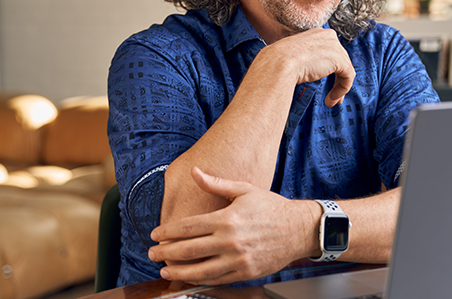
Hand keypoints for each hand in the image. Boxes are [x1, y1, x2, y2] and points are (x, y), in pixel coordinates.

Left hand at [148, 167, 319, 284]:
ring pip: (200, 270)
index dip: (168, 232)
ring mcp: (237, 259)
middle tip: (152, 253)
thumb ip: (216, 184)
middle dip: (166, 252)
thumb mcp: (244, 189)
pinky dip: (199, 280)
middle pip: (188, 250)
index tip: (155, 234)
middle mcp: (230, 240)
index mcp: (227, 218)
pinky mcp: (245, 273)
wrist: (299, 229)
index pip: (188, 227)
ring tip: (164, 270)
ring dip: (178, 271)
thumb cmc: (272, 207)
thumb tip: (195, 172)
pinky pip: (217, 279)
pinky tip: (189, 278)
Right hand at [260, 27, 354, 106]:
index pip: (331, 52)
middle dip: (338, 80)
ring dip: (340, 88)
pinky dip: (342, 89)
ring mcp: (335, 46)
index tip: (328, 83)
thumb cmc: (281, 62)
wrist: (279, 63)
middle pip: (341, 61)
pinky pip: (348, 76)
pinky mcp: (339, 59)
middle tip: (334, 97)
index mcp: (318, 33)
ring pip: (345, 70)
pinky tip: (332, 99)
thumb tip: (313, 70)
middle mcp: (329, 36)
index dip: (332, 70)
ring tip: (331, 101)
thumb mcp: (297, 56)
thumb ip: (309, 59)